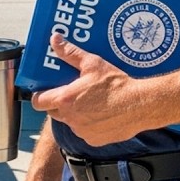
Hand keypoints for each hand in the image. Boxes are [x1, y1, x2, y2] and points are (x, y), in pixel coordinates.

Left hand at [29, 34, 151, 145]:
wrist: (140, 105)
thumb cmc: (116, 85)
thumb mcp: (93, 63)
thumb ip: (70, 53)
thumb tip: (55, 40)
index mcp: (65, 99)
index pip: (39, 102)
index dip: (40, 96)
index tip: (45, 91)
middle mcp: (70, 118)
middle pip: (53, 112)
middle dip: (58, 103)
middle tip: (71, 93)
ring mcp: (82, 131)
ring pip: (70, 122)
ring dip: (74, 114)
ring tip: (89, 103)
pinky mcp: (94, 140)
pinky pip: (84, 132)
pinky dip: (88, 125)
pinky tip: (100, 114)